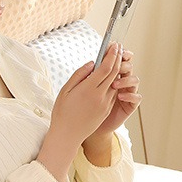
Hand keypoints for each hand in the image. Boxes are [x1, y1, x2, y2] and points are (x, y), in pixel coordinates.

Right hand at [36, 43, 122, 181]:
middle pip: (114, 72)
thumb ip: (79, 75)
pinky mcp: (107, 110)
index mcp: (88, 89)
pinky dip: (114, 83)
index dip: (112, 55)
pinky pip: (112, 93)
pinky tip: (111, 77)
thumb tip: (91, 63)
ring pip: (115, 82)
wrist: (67, 135)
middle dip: (118, 58)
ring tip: (116, 60)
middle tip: (119, 48)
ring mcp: (105, 103)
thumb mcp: (65, 91)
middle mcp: (100, 95)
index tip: (114, 46)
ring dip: (118, 70)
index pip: (106, 67)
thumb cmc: (62, 113)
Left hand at [86, 47, 141, 140]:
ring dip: (126, 79)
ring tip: (115, 83)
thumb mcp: (79, 90)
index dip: (116, 54)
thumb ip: (84, 76)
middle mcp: (119, 82)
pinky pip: (136, 98)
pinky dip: (130, 95)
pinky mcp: (129, 106)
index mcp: (108, 77)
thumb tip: (92, 63)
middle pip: (127, 67)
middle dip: (124, 63)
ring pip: (134, 80)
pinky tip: (120, 95)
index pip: (115, 61)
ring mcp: (126, 93)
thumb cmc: (81, 107)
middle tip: (118, 62)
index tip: (113, 47)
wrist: (85, 128)